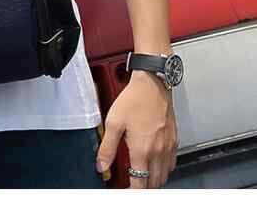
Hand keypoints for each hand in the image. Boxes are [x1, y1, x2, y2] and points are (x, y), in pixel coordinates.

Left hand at [96, 70, 178, 188]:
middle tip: (133, 184)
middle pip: (154, 183)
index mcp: (142, 151)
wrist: (153, 84)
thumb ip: (107, 147)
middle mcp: (158, 152)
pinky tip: (155, 162)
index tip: (125, 191)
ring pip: (165, 175)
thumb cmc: (134, 99)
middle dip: (143, 187)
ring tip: (142, 176)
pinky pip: (172, 163)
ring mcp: (169, 147)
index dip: (132, 191)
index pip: (140, 183)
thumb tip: (101, 165)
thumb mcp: (114, 122)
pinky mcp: (174, 140)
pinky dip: (164, 169)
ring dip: (154, 180)